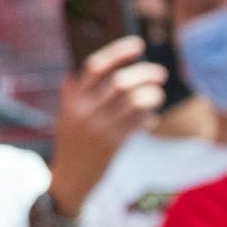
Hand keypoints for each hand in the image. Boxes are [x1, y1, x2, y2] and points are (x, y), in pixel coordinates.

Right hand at [46, 35, 167, 224]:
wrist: (69, 181)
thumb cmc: (72, 146)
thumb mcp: (66, 119)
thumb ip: (72, 97)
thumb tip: (76, 73)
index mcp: (72, 101)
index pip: (94, 67)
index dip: (118, 52)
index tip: (138, 45)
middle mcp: (84, 112)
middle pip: (120, 82)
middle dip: (145, 74)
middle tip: (160, 74)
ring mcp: (98, 128)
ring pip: (134, 101)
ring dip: (152, 95)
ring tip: (157, 95)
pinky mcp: (112, 144)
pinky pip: (139, 121)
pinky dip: (148, 116)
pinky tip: (150, 118)